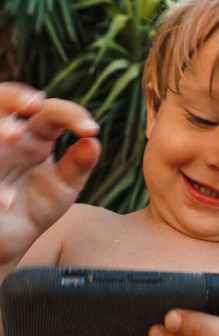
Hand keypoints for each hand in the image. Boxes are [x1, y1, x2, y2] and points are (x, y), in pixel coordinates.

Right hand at [0, 82, 100, 266]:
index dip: (71, 114)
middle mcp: (9, 141)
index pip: (51, 112)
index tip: (91, 129)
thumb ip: (78, 165)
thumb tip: (93, 142)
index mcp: (34, 136)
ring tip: (15, 135)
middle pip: (4, 101)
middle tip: (35, 105)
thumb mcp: (63, 187)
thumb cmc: (36, 206)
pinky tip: (7, 202)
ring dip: (1, 129)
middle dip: (16, 97)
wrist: (12, 239)